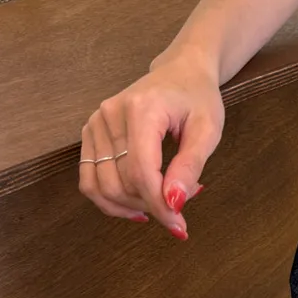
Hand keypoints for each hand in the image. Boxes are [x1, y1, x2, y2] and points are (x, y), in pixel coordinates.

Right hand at [78, 55, 225, 237]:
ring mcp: (96, 122)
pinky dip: (110, 199)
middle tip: (177, 205)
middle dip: (149, 205)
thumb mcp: (208, 130)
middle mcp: (111, 113)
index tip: (179, 225)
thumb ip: (190, 167)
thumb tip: (173, 203)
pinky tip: (134, 203)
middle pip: (120, 183)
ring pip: (102, 186)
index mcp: (142, 109)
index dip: (159, 206)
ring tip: (156, 203)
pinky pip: (89, 179)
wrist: (180, 71)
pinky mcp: (90, 131)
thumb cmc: (196, 98)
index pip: (141, 172)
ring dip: (129, 205)